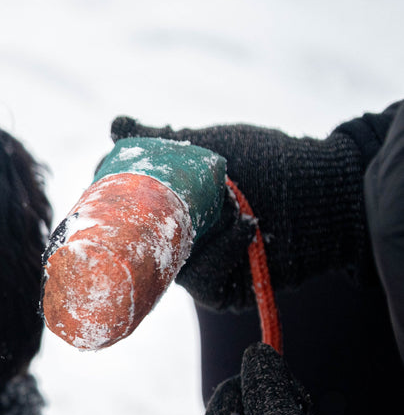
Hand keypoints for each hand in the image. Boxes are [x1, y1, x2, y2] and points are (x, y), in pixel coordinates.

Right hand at [111, 116, 367, 310]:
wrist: (324, 191)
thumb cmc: (269, 161)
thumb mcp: (210, 145)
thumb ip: (160, 139)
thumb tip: (115, 125)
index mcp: (171, 204)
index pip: (123, 214)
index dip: (106, 210)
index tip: (91, 200)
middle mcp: (179, 237)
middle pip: (137, 245)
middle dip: (144, 227)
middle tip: (154, 208)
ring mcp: (199, 265)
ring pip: (168, 265)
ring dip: (195, 236)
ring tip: (230, 205)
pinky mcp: (221, 289)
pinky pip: (203, 282)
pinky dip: (221, 254)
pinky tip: (246, 227)